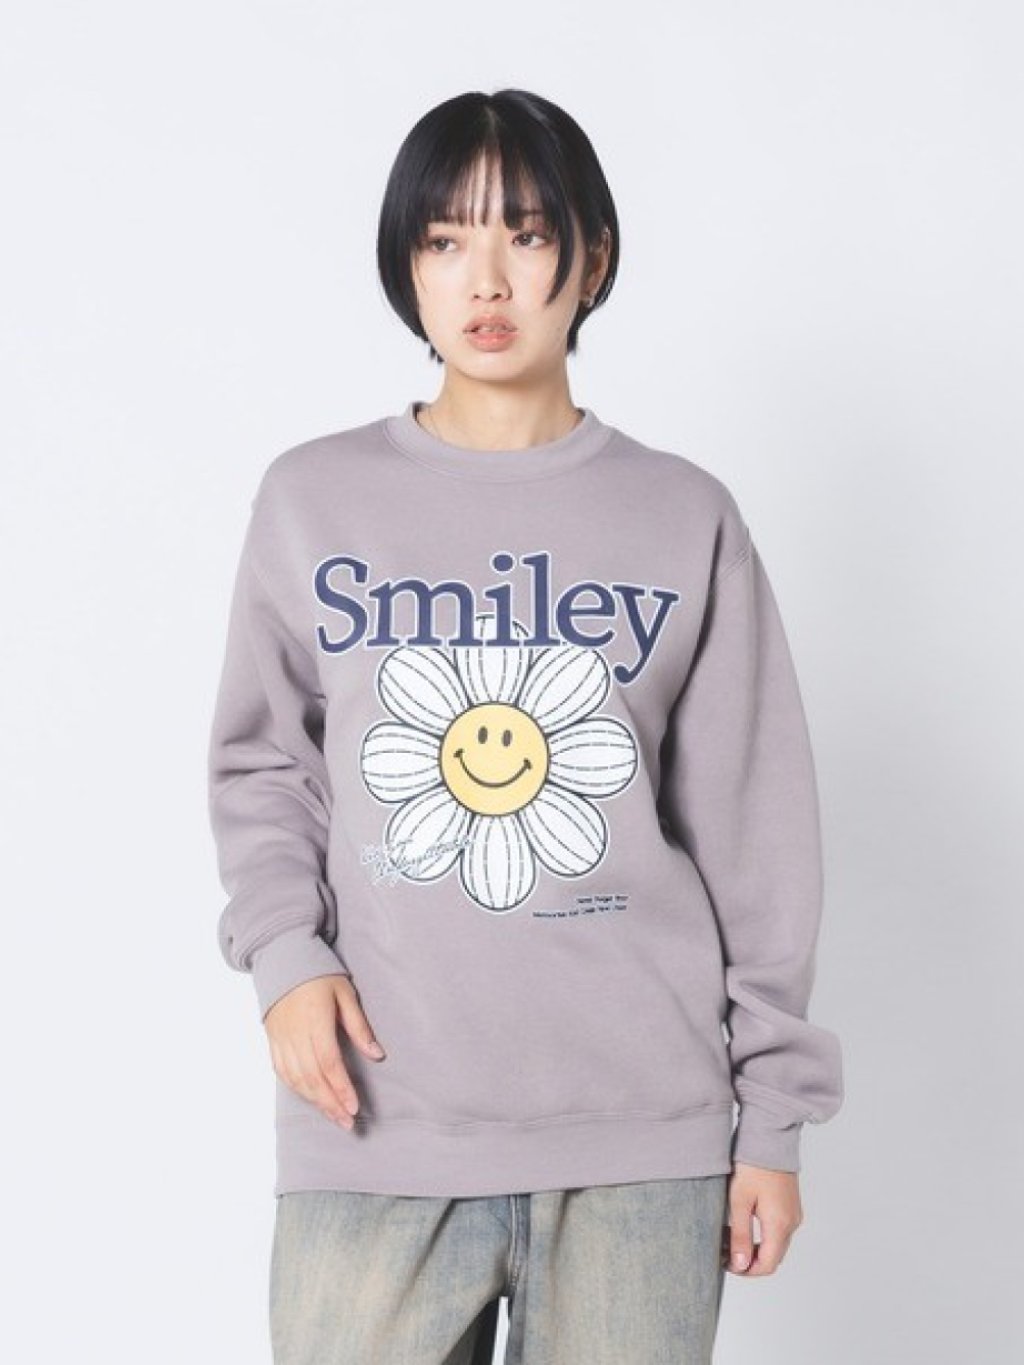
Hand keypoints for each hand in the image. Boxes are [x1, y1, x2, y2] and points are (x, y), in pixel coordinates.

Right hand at [263, 974, 385, 1129]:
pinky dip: (296, 1089)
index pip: (329, 1063)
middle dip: (330, 1103)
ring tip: (333, 1116)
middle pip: (312, 1077)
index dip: (341, 1088)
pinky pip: (282, 1072)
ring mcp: (281, 1039)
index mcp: (315, 1021)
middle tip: (347, 1123)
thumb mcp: (345, 993)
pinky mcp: (272, 1041)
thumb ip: (359, 1026)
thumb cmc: (319, 974)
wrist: (282, 959)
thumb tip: (377, 1054)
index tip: (354, 1107)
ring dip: (315, 1101)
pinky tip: (310, 1098)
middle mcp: (295, 1034)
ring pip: (296, 1079)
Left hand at [720, 1162, 803, 1276]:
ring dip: (756, 1249)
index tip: (726, 1263)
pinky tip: (744, 1225)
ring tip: (731, 1237)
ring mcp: (794, 1214)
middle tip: (725, 1250)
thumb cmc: (752, 1165)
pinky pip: (780, 1231)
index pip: (767, 1265)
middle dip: (749, 1261)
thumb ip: (740, 1236)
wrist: (770, 1138)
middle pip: (773, 1257)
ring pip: (776, 1245)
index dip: (746, 1271)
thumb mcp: (739, 1201)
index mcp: (779, 1225)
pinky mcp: (791, 1206)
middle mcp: (792, 1223)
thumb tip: (740, 1265)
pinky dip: (763, 1236)